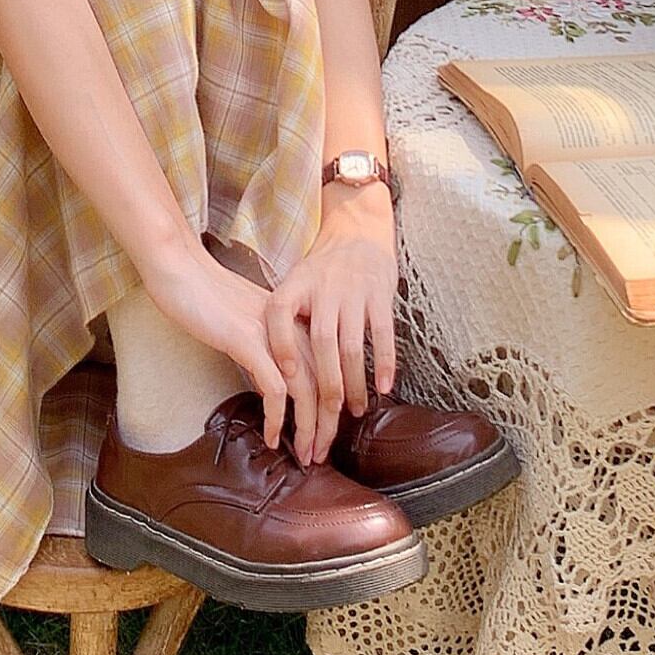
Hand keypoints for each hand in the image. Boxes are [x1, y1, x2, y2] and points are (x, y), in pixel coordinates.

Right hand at [141, 242, 316, 460]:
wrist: (181, 269)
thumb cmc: (206, 295)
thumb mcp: (248, 319)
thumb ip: (268, 343)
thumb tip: (276, 379)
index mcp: (293, 321)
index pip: (326, 369)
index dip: (331, 405)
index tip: (325, 432)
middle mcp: (290, 328)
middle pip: (324, 383)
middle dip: (326, 425)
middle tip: (320, 454)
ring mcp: (271, 335)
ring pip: (306, 392)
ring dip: (308, 429)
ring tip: (305, 454)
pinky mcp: (249, 342)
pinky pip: (275, 390)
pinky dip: (277, 419)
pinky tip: (273, 437)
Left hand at [265, 221, 398, 466]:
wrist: (357, 230)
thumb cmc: (321, 267)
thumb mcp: (293, 283)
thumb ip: (284, 319)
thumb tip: (270, 368)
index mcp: (295, 285)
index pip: (279, 314)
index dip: (280, 345)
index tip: (284, 380)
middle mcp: (323, 289)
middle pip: (321, 343)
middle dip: (324, 389)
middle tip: (325, 423)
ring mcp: (353, 292)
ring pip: (351, 345)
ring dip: (353, 384)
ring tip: (354, 411)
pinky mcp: (380, 295)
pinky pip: (382, 333)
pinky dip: (383, 362)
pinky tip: (383, 387)